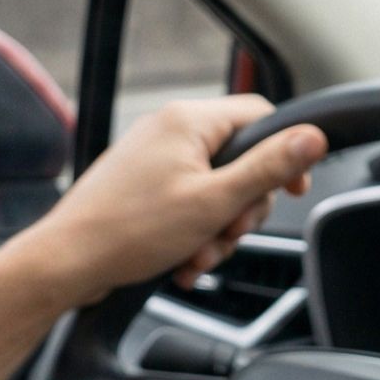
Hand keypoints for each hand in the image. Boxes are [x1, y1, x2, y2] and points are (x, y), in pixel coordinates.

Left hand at [9, 96, 324, 305]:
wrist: (66, 263)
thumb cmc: (129, 231)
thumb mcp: (215, 202)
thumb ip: (268, 168)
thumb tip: (312, 136)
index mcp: (189, 121)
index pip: (261, 117)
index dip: (285, 155)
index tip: (292, 190)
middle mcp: (170, 130)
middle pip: (240, 161)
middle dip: (242, 208)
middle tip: (228, 234)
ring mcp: (153, 158)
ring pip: (215, 190)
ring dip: (216, 230)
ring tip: (197, 256)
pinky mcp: (142, 185)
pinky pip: (187, 203)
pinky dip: (193, 234)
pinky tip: (183, 262)